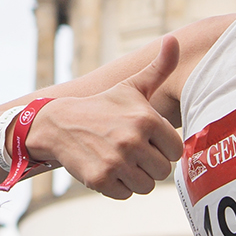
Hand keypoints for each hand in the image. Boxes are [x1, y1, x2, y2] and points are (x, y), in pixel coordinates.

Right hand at [26, 37, 184, 199]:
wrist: (59, 124)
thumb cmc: (103, 106)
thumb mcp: (131, 86)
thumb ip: (159, 68)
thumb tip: (174, 40)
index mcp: (147, 119)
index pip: (176, 150)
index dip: (163, 147)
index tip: (147, 139)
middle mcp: (133, 141)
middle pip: (163, 171)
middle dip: (150, 164)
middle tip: (132, 151)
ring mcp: (116, 162)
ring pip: (146, 186)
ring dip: (135, 177)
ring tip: (120, 159)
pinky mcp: (100, 180)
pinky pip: (125, 195)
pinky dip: (117, 186)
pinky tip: (107, 168)